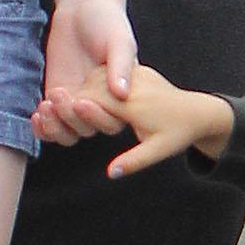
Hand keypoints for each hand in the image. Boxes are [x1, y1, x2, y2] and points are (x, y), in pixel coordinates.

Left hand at [33, 0, 137, 145]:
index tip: (81, 101)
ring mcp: (77, 104)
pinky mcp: (57, 99)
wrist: (82, 9)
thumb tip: (122, 93)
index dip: (96, 118)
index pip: (112, 122)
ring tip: (45, 108)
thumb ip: (121, 66)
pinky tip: (37, 115)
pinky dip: (43, 128)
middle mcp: (100, 105)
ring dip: (55, 127)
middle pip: (87, 130)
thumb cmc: (107, 23)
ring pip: (68, 133)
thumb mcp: (119, 41)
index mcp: (120, 97)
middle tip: (59, 94)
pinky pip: (50, 125)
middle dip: (70, 118)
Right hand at [51, 61, 232, 177]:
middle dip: (70, 98)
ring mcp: (133, 74)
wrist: (197, 110)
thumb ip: (134, 161)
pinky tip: (79, 93)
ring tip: (57, 101)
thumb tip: (110, 174)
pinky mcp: (135, 71)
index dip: (75, 109)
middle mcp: (132, 85)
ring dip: (78, 88)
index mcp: (135, 104)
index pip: (97, 101)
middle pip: (92, 87)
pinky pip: (106, 73)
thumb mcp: (159, 150)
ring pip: (97, 78)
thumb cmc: (178, 133)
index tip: (55, 114)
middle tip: (47, 106)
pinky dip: (90, 83)